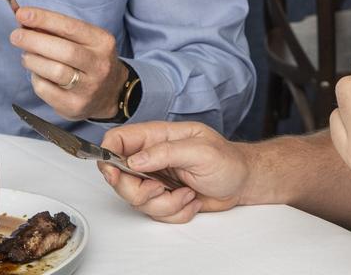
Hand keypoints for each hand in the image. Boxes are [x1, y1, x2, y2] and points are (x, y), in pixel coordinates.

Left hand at [10, 6, 126, 119]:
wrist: (109, 93)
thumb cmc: (89, 59)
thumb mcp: (83, 40)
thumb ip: (58, 30)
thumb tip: (26, 19)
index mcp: (102, 42)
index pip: (71, 27)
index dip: (44, 19)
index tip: (23, 14)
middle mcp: (99, 65)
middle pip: (64, 50)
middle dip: (34, 40)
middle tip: (16, 36)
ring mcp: (88, 88)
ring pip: (54, 71)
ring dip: (33, 60)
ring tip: (27, 56)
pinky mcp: (74, 106)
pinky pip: (46, 90)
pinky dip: (35, 78)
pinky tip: (37, 74)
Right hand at [98, 121, 249, 223]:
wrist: (242, 182)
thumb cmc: (227, 160)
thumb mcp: (200, 151)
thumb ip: (166, 152)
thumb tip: (134, 160)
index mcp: (157, 137)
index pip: (117, 140)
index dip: (108, 156)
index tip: (115, 173)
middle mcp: (152, 158)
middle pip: (119, 178)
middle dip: (140, 191)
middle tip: (162, 188)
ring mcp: (155, 179)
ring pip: (138, 200)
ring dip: (166, 204)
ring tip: (188, 193)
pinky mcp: (163, 199)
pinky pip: (156, 214)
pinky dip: (176, 212)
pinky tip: (191, 199)